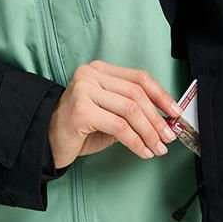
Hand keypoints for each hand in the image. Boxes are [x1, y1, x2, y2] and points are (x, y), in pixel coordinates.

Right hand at [48, 60, 183, 168]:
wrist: (48, 140)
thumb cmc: (80, 128)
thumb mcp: (110, 113)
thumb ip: (133, 110)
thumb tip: (164, 120)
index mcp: (100, 70)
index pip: (139, 78)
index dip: (161, 95)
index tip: (175, 112)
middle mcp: (91, 75)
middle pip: (136, 94)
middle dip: (157, 119)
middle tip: (167, 137)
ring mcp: (84, 90)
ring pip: (130, 110)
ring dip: (149, 132)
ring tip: (157, 147)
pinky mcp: (81, 110)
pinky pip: (119, 127)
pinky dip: (135, 142)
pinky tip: (142, 151)